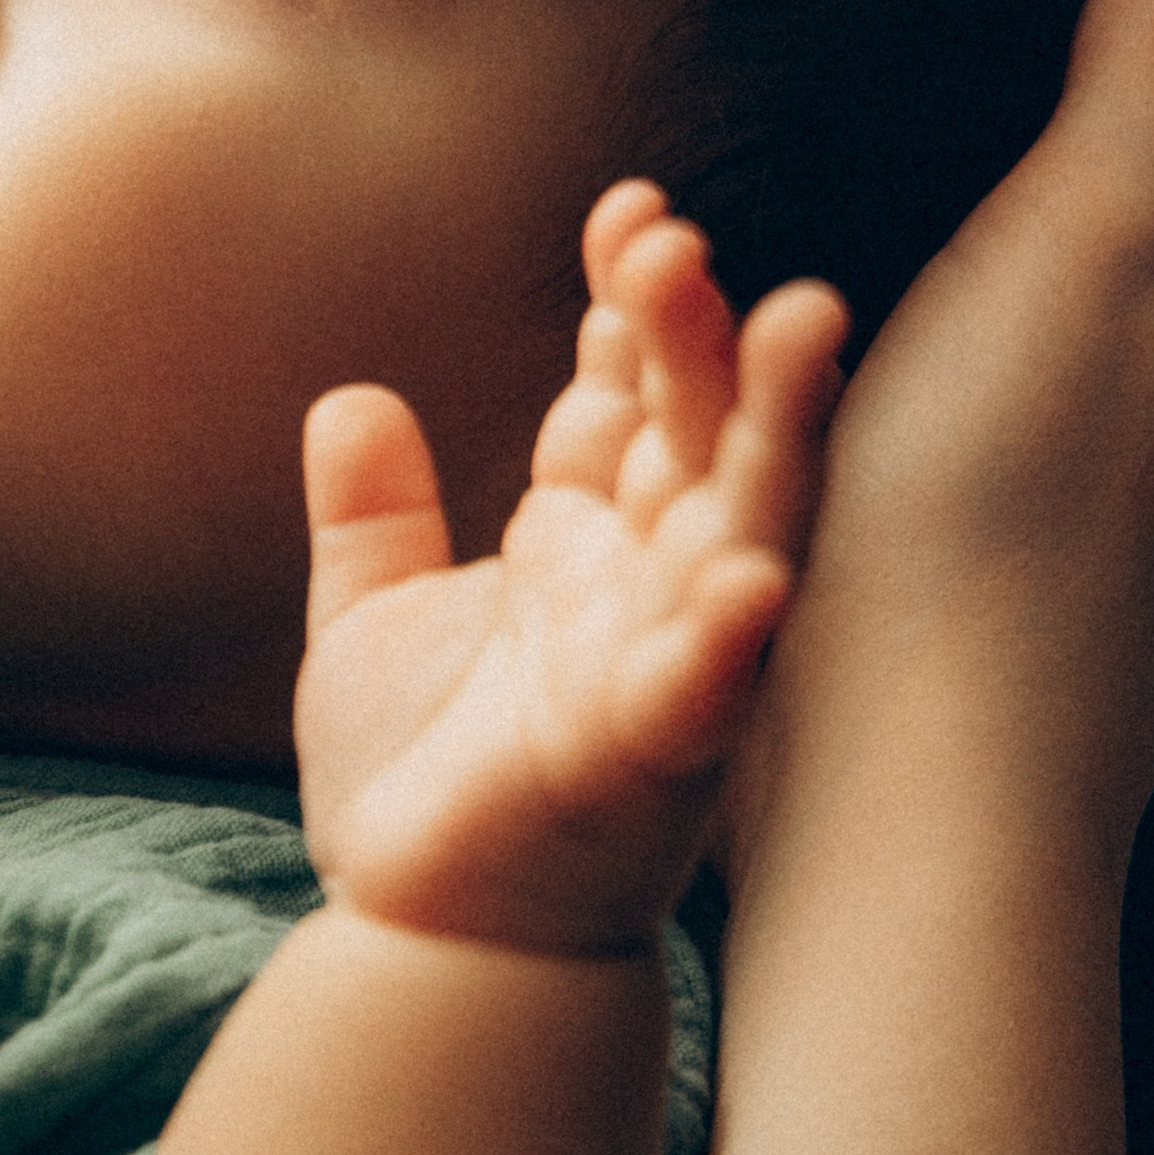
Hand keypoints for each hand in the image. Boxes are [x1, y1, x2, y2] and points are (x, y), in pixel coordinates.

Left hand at [296, 188, 845, 953]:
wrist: (414, 938)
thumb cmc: (418, 787)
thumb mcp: (370, 625)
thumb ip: (371, 517)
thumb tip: (350, 399)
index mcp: (582, 540)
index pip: (627, 394)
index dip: (634, 307)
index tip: (627, 216)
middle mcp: (643, 584)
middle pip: (697, 429)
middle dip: (697, 334)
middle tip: (671, 243)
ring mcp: (660, 662)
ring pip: (743, 523)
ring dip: (774, 428)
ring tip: (803, 320)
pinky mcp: (646, 755)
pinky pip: (705, 688)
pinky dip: (731, 633)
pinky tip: (753, 573)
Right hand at [755, 0, 1153, 875]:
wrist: (905, 782)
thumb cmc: (1004, 507)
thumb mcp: (1098, 238)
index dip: (1110, 97)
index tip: (984, 117)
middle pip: (1140, 249)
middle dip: (1026, 203)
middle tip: (896, 216)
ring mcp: (1139, 539)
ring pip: (1046, 350)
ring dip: (939, 308)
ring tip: (817, 311)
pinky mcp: (1031, 605)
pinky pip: (983, 450)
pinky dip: (909, 415)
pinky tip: (827, 416)